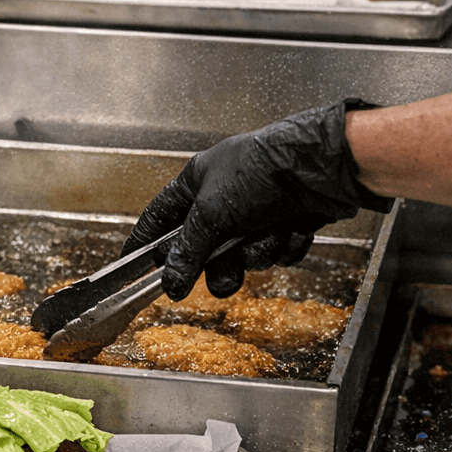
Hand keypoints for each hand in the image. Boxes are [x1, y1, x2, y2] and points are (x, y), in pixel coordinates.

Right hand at [121, 99, 394, 299]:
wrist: (320, 168)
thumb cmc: (259, 173)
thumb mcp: (212, 213)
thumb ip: (188, 251)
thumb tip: (169, 282)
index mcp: (197, 182)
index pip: (159, 218)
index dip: (144, 243)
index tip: (132, 267)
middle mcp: (223, 196)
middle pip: (206, 246)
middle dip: (219, 263)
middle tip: (222, 277)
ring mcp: (256, 210)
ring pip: (243, 254)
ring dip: (257, 253)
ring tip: (268, 238)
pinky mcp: (286, 221)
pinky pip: (274, 250)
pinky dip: (284, 244)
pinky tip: (294, 227)